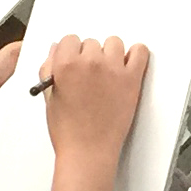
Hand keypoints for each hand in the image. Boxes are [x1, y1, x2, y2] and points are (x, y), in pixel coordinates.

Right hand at [39, 35, 147, 161]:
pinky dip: (136, 55)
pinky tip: (127, 65)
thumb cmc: (68, 130)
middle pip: (92, 42)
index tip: (74, 61)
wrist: (88, 151)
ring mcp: (113, 69)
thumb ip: (50, 69)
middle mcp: (90, 63)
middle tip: (89, 75)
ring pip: (114, 43)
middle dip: (89, 56)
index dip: (71, 52)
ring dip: (110, 54)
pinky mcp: (132, 78)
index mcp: (65, 65)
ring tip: (106, 73)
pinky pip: (140, 52)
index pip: (70, 40)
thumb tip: (55, 52)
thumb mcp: (50, 97)